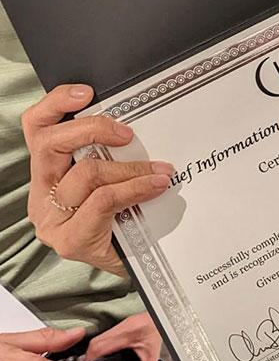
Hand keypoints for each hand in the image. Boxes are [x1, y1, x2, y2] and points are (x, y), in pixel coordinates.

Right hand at [23, 84, 173, 275]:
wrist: (141, 268)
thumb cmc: (129, 219)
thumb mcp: (118, 177)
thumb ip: (116, 154)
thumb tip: (141, 123)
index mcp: (50, 174)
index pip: (37, 129)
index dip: (56, 105)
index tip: (87, 92)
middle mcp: (43, 195)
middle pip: (50, 144)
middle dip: (91, 129)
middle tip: (127, 133)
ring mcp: (53, 220)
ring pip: (86, 173)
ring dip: (131, 168)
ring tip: (161, 170)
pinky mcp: (71, 240)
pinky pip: (104, 200)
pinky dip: (135, 188)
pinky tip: (156, 186)